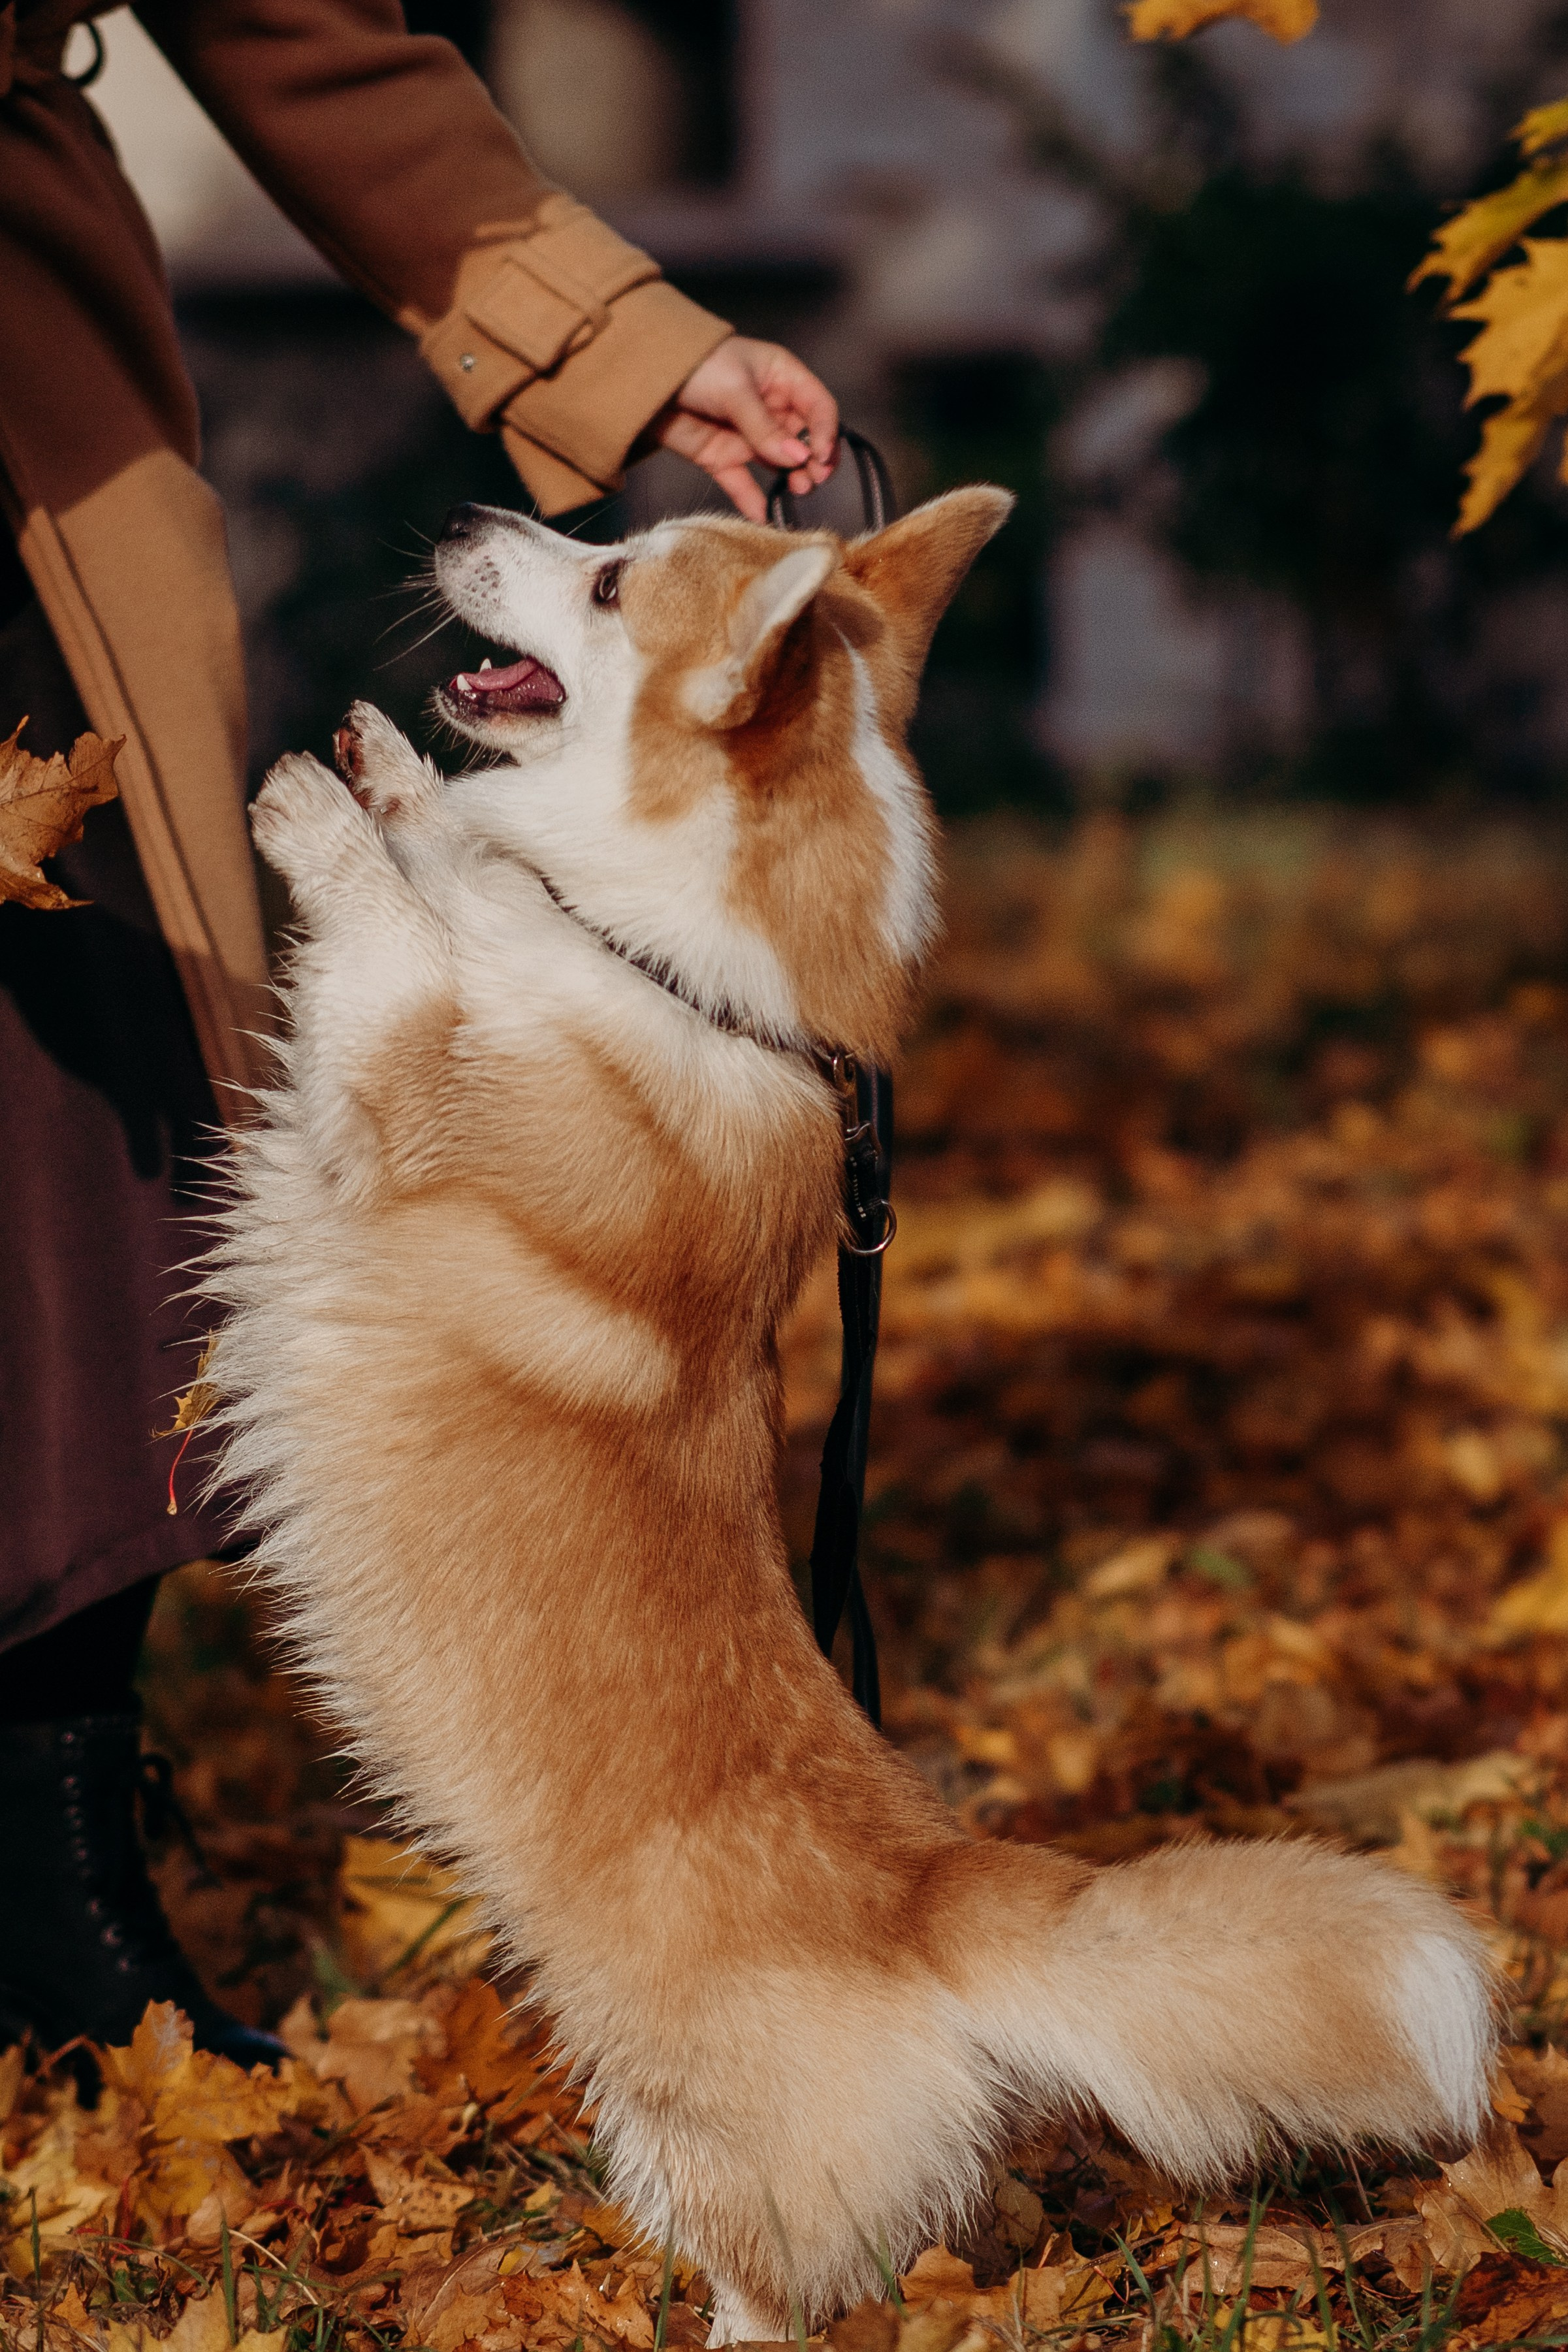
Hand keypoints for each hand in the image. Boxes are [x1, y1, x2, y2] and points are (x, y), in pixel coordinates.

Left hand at [651, 336, 838, 519]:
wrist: (640, 375)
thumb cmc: (694, 364)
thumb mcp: (734, 388)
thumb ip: (764, 426)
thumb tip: (797, 458)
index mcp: (781, 378)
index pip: (818, 406)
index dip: (825, 431)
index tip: (820, 456)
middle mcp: (771, 408)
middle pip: (804, 439)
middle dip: (813, 460)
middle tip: (813, 478)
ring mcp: (747, 435)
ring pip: (780, 463)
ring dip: (792, 478)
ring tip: (798, 489)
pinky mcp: (723, 457)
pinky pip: (743, 483)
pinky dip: (753, 501)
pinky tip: (763, 516)